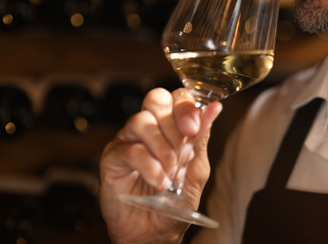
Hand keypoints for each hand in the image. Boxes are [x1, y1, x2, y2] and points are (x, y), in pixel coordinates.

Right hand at [99, 88, 222, 243]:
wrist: (154, 233)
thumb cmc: (175, 203)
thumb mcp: (196, 171)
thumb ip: (202, 139)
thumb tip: (215, 108)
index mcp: (171, 127)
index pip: (176, 98)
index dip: (186, 106)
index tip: (194, 127)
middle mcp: (149, 129)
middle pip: (156, 99)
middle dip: (173, 120)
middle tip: (183, 144)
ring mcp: (129, 141)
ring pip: (142, 121)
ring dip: (162, 148)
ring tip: (170, 174)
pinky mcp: (112, 157)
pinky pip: (130, 149)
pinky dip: (149, 166)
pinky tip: (158, 182)